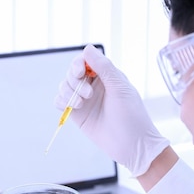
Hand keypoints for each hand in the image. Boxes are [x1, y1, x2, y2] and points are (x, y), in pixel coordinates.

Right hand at [55, 44, 169, 176]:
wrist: (131, 146)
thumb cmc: (132, 116)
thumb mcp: (119, 88)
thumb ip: (104, 67)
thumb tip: (87, 48)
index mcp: (107, 76)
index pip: (85, 61)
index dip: (79, 64)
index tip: (80, 72)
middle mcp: (94, 86)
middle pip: (72, 73)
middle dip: (74, 81)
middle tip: (87, 94)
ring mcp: (85, 100)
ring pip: (64, 86)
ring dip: (68, 92)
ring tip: (81, 104)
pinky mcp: (78, 115)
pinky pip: (61, 102)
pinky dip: (61, 102)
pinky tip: (71, 107)